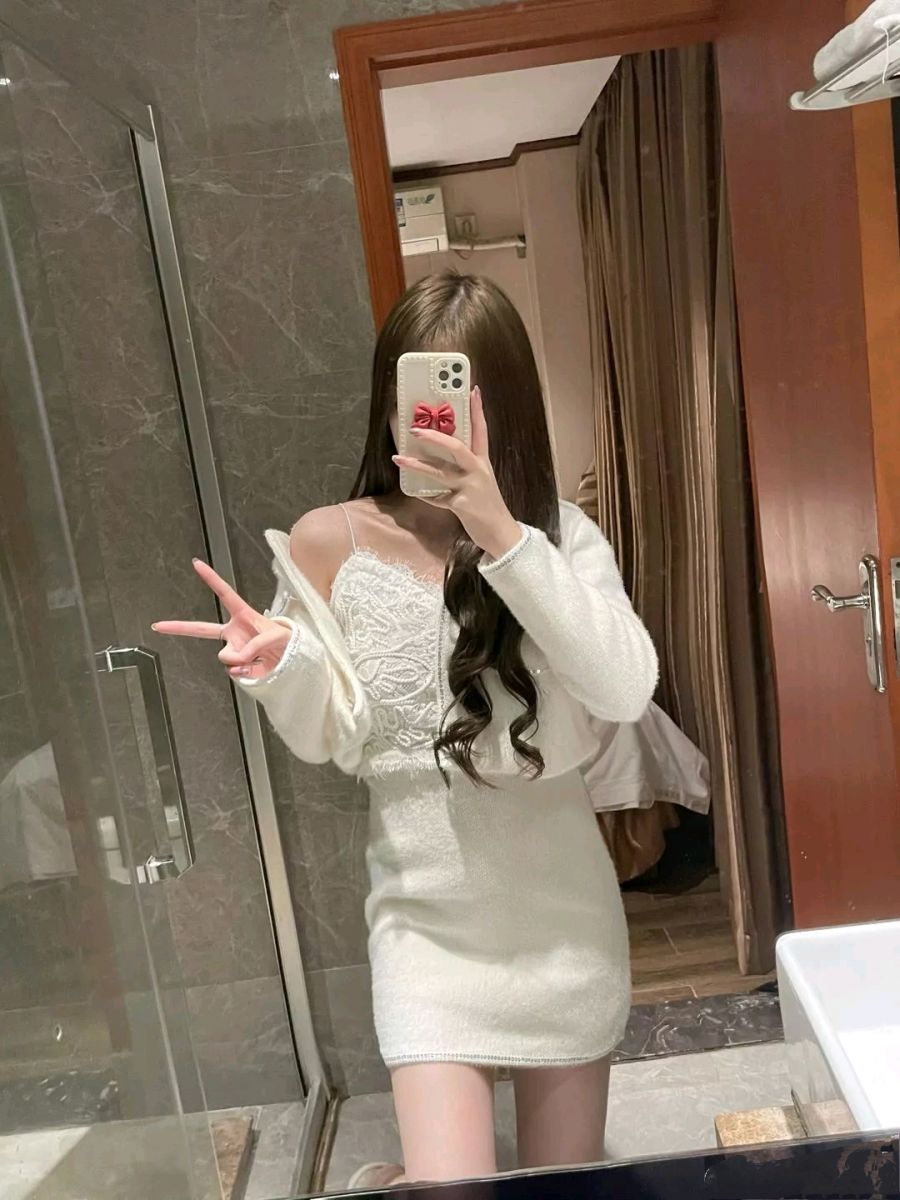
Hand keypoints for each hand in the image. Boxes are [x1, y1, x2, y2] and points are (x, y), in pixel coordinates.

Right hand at [152, 560, 290, 679]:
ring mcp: (233, 649)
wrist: (292, 660)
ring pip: (225, 657)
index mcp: (243, 615)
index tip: (196, 563)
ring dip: (241, 660)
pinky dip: (245, 672)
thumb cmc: (287, 641)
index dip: (211, 578)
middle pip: (200, 629)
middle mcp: (233, 632)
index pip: (225, 593)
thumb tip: (236, 660)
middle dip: (178, 627)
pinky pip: (233, 671)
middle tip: (158, 625)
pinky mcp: (236, 666)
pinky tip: (256, 667)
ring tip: (260, 658)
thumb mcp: (277, 636)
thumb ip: (255, 645)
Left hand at [392, 386, 522, 558]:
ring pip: (440, 472)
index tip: (473, 389)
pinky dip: (426, 496)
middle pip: (456, 447)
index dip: (477, 410)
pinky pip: (438, 498)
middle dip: (434, 437)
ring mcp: (470, 487)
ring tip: (398, 459)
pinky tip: (415, 492)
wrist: (501, 533)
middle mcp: (478, 471)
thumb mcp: (481, 482)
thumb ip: (465, 468)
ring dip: (417, 465)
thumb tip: (439, 457)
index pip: (481, 430)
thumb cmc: (487, 506)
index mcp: (483, 462)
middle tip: (415, 429)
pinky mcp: (462, 505)